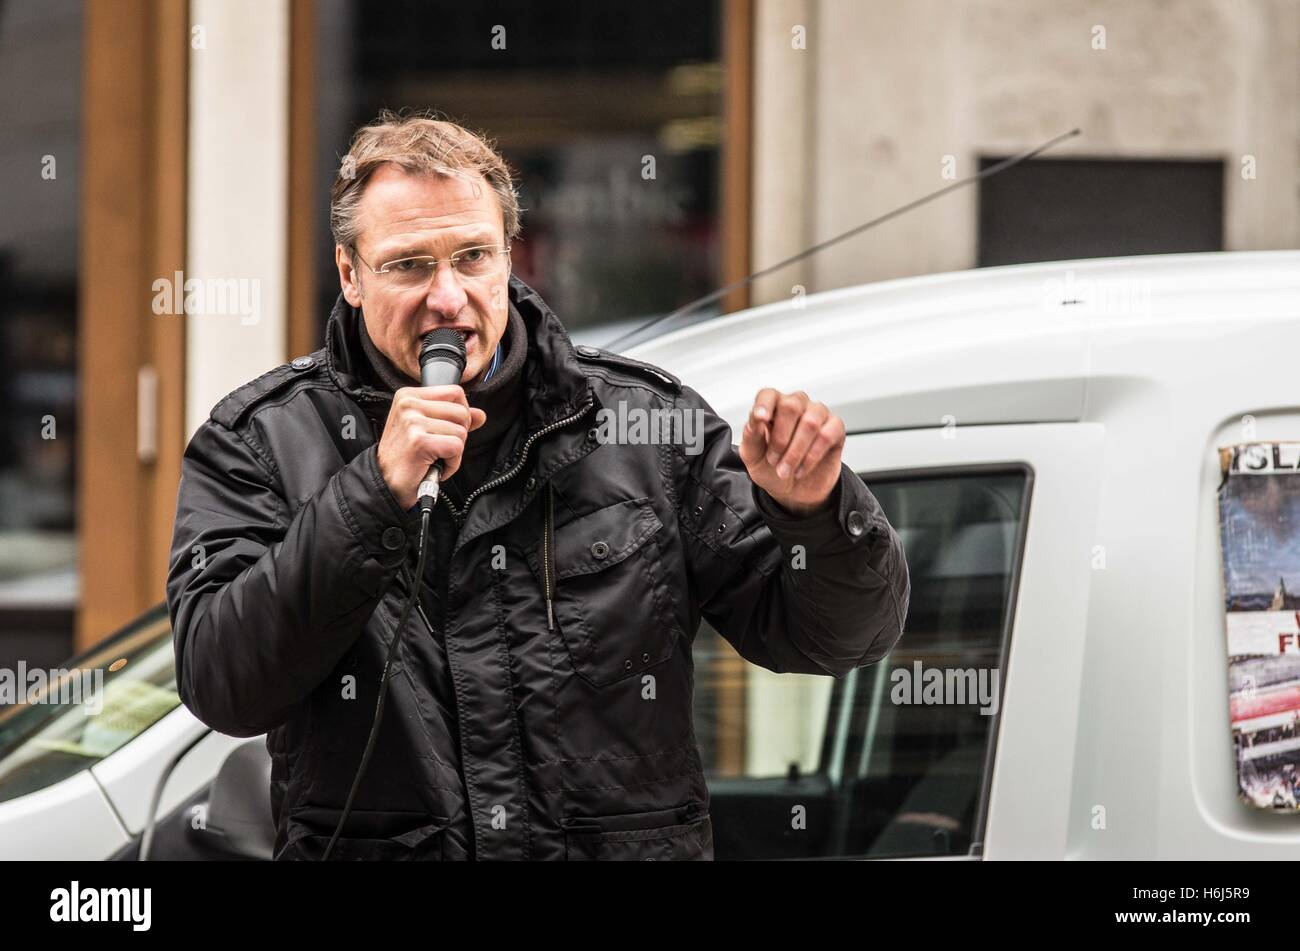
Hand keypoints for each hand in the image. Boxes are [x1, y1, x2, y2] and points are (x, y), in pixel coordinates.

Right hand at [376, 385, 486, 509]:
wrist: (385, 482)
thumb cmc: (405, 456)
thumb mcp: (426, 428)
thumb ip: (453, 417)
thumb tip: (480, 414)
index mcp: (408, 395)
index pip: (454, 392)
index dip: (461, 413)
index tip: (447, 429)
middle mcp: (408, 404)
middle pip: (462, 412)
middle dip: (459, 434)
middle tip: (439, 447)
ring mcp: (413, 422)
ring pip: (461, 431)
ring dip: (454, 452)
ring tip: (435, 457)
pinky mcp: (420, 441)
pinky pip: (457, 448)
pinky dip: (452, 463)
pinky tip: (436, 467)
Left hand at [738, 388, 844, 516]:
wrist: (794, 490)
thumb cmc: (772, 468)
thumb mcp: (753, 457)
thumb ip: (752, 436)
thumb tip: (755, 418)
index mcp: (773, 407)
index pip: (768, 395)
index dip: (764, 404)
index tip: (761, 419)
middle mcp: (796, 405)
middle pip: (791, 406)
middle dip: (780, 439)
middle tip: (774, 461)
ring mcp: (818, 414)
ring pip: (810, 422)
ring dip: (796, 452)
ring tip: (786, 470)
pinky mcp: (835, 427)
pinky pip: (826, 435)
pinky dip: (812, 456)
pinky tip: (802, 469)